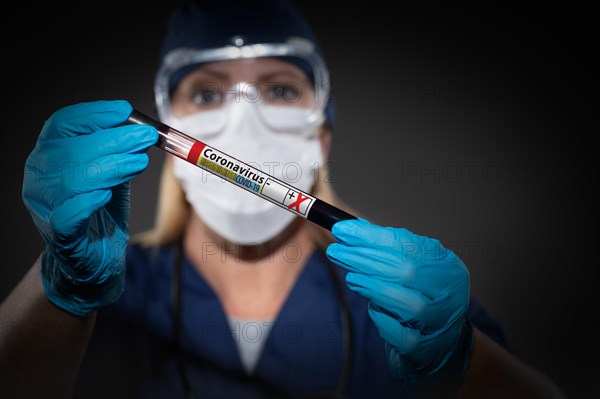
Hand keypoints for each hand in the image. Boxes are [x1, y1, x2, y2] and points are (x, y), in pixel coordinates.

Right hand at [22, 100, 156, 316]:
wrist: (92, 258)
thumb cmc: (99, 211)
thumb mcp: (112, 174)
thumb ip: (120, 153)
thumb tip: (142, 131)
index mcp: (50, 154)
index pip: (63, 124)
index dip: (94, 114)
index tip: (125, 111)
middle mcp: (40, 176)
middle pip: (72, 148)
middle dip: (114, 140)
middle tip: (146, 138)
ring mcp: (45, 205)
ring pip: (73, 179)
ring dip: (111, 167)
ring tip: (139, 163)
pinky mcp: (58, 234)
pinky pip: (67, 215)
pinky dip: (87, 202)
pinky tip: (106, 195)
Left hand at [326, 218, 472, 390]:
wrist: (443, 344)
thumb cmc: (422, 298)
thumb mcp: (413, 269)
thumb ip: (388, 252)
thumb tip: (352, 230)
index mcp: (447, 266)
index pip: (408, 244)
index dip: (372, 236)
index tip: (343, 230)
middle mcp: (450, 293)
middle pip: (408, 272)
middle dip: (366, 259)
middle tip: (337, 252)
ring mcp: (441, 323)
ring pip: (410, 306)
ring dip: (375, 288)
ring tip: (352, 278)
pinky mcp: (427, 349)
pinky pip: (402, 336)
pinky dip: (383, 321)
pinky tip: (371, 308)